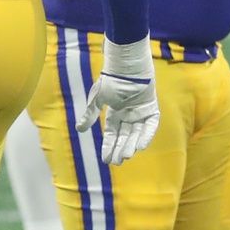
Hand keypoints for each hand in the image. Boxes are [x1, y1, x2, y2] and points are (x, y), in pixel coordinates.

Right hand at [76, 38, 159, 165]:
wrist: (125, 66)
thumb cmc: (110, 80)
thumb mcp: (97, 99)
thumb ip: (90, 114)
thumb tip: (79, 129)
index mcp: (116, 112)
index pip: (112, 133)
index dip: (109, 146)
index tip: (106, 160)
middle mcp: (128, 114)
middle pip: (125, 136)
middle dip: (120, 148)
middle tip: (117, 162)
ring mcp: (140, 112)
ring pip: (137, 132)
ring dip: (132, 144)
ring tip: (127, 156)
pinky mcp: (151, 107)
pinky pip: (151, 124)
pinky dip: (146, 135)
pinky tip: (141, 146)